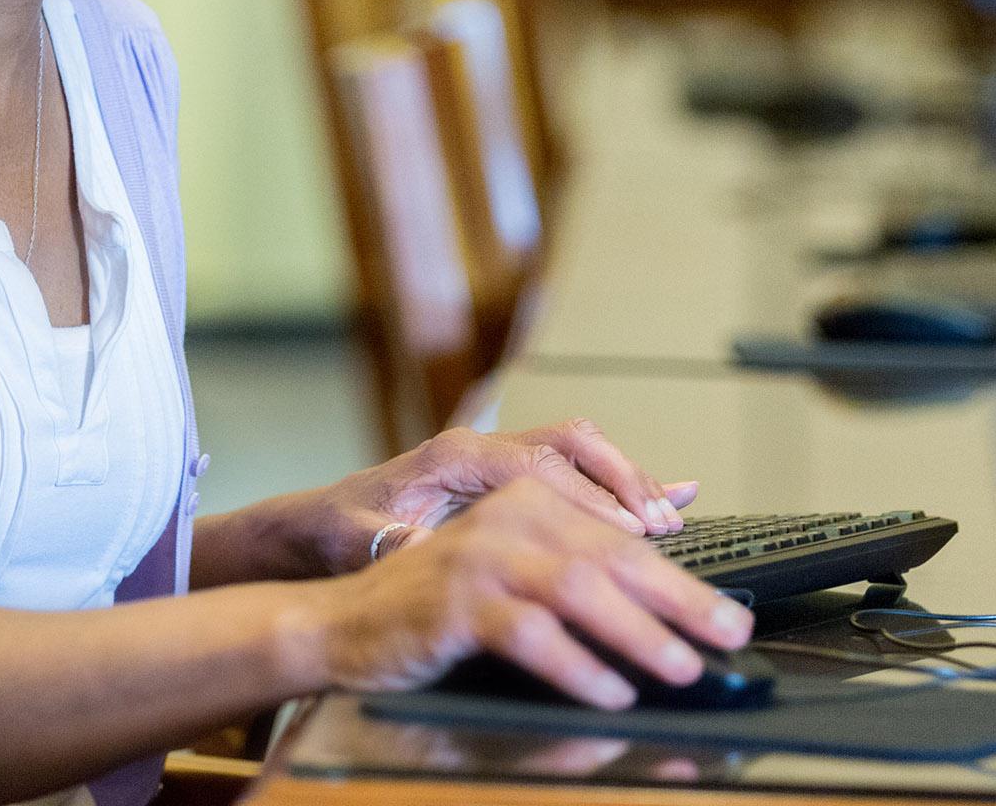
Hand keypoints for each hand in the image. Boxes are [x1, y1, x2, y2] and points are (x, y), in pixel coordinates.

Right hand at [301, 477, 752, 707]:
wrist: (343, 624)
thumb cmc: (437, 610)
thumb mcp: (511, 583)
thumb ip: (576, 581)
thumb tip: (661, 610)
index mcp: (528, 504)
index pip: (619, 536)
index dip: (679, 574)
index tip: (728, 611)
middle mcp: (506, 519)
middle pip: (611, 555)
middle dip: (679, 599)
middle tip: (728, 634)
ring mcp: (479, 557)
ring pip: (577, 588)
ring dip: (638, 632)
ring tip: (681, 668)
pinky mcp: (454, 602)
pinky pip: (530, 632)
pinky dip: (577, 666)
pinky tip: (610, 692)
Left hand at [310, 420, 696, 575]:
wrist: (322, 523)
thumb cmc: (340, 533)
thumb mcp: (359, 541)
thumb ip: (392, 542)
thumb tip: (418, 549)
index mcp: (453, 456)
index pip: (535, 467)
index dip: (586, 499)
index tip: (626, 531)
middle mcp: (482, 447)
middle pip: (570, 445)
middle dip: (621, 480)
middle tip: (661, 523)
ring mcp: (499, 459)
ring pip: (581, 450)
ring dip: (627, 480)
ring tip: (671, 516)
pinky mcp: (509, 478)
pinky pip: (577, 468)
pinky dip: (623, 481)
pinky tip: (672, 495)